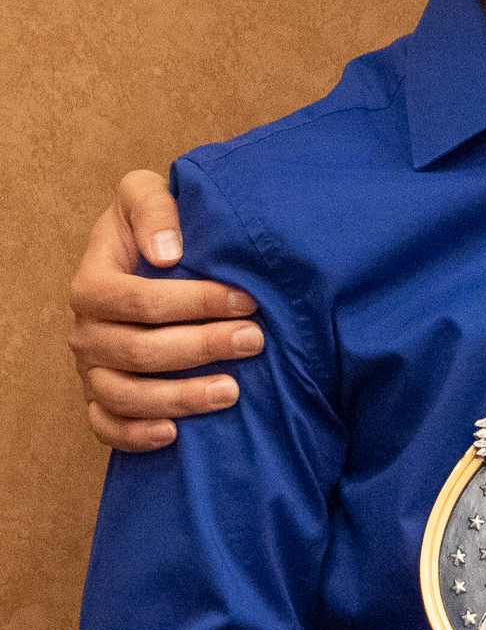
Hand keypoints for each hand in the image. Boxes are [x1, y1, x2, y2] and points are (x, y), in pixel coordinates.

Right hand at [70, 170, 261, 453]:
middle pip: (138, 350)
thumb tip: (166, 253)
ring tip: (232, 392)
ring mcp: (91, 368)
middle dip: (202, 348)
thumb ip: (152, 208)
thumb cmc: (155, 226)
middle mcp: (85, 330)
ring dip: (179, 397)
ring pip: (125, 395)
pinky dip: (136, 434)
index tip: (247, 300)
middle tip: (255, 341)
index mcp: (92, 283)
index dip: (194, 303)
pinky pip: (106, 426)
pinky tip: (175, 433)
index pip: (139, 301)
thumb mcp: (144, 194)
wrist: (149, 252)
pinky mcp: (101, 398)